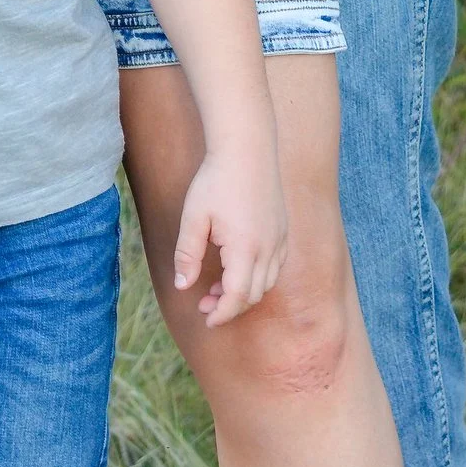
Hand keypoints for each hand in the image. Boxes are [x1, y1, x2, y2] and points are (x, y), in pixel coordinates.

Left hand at [172, 137, 289, 326]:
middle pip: (254, 295)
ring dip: (244, 292)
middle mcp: (268, 247)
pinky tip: (237, 266)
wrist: (247, 146)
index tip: (206, 320)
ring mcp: (279, 238)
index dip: (222, 314)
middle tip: (204, 303)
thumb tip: (182, 287)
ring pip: (266, 282)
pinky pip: (275, 265)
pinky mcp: (282, 229)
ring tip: (217, 286)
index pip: (237, 297)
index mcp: (245, 248)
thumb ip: (187, 255)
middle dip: (229, 306)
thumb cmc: (216, 180)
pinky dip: (257, 276)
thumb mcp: (193, 218)